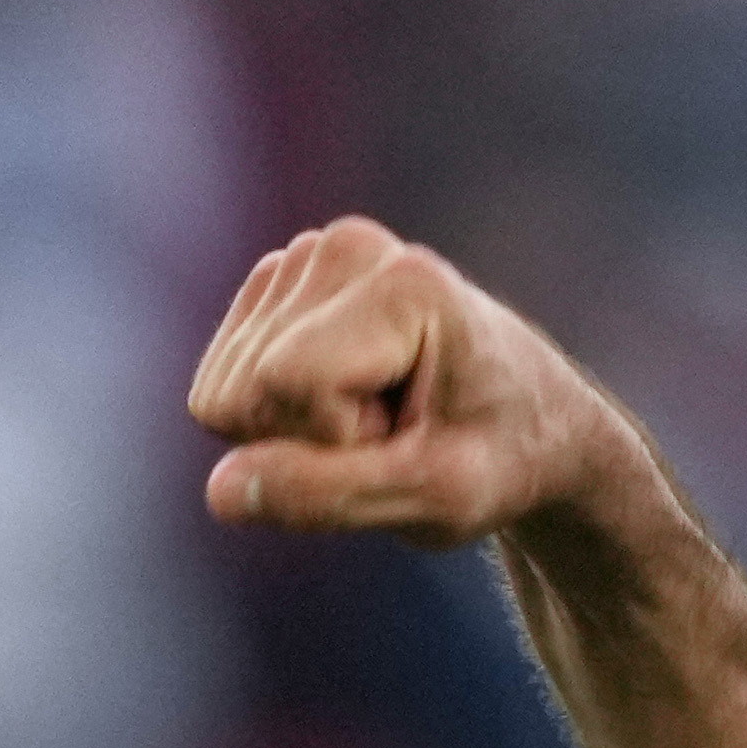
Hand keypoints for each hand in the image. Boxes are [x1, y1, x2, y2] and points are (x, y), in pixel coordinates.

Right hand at [188, 218, 650, 545]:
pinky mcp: (277, 286)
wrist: (527, 420)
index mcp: (401, 283)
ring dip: (297, 429)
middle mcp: (343, 247)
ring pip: (223, 391)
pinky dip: (279, 413)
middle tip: (394, 432)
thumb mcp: (432, 500)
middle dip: (311, 439)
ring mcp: (304, 259)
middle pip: (243, 390)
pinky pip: (221, 385)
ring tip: (378, 414)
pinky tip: (349, 397)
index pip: (285, 383)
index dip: (335, 443)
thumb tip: (219, 491)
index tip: (408, 438)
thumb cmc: (497, 460)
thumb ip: (327, 496)